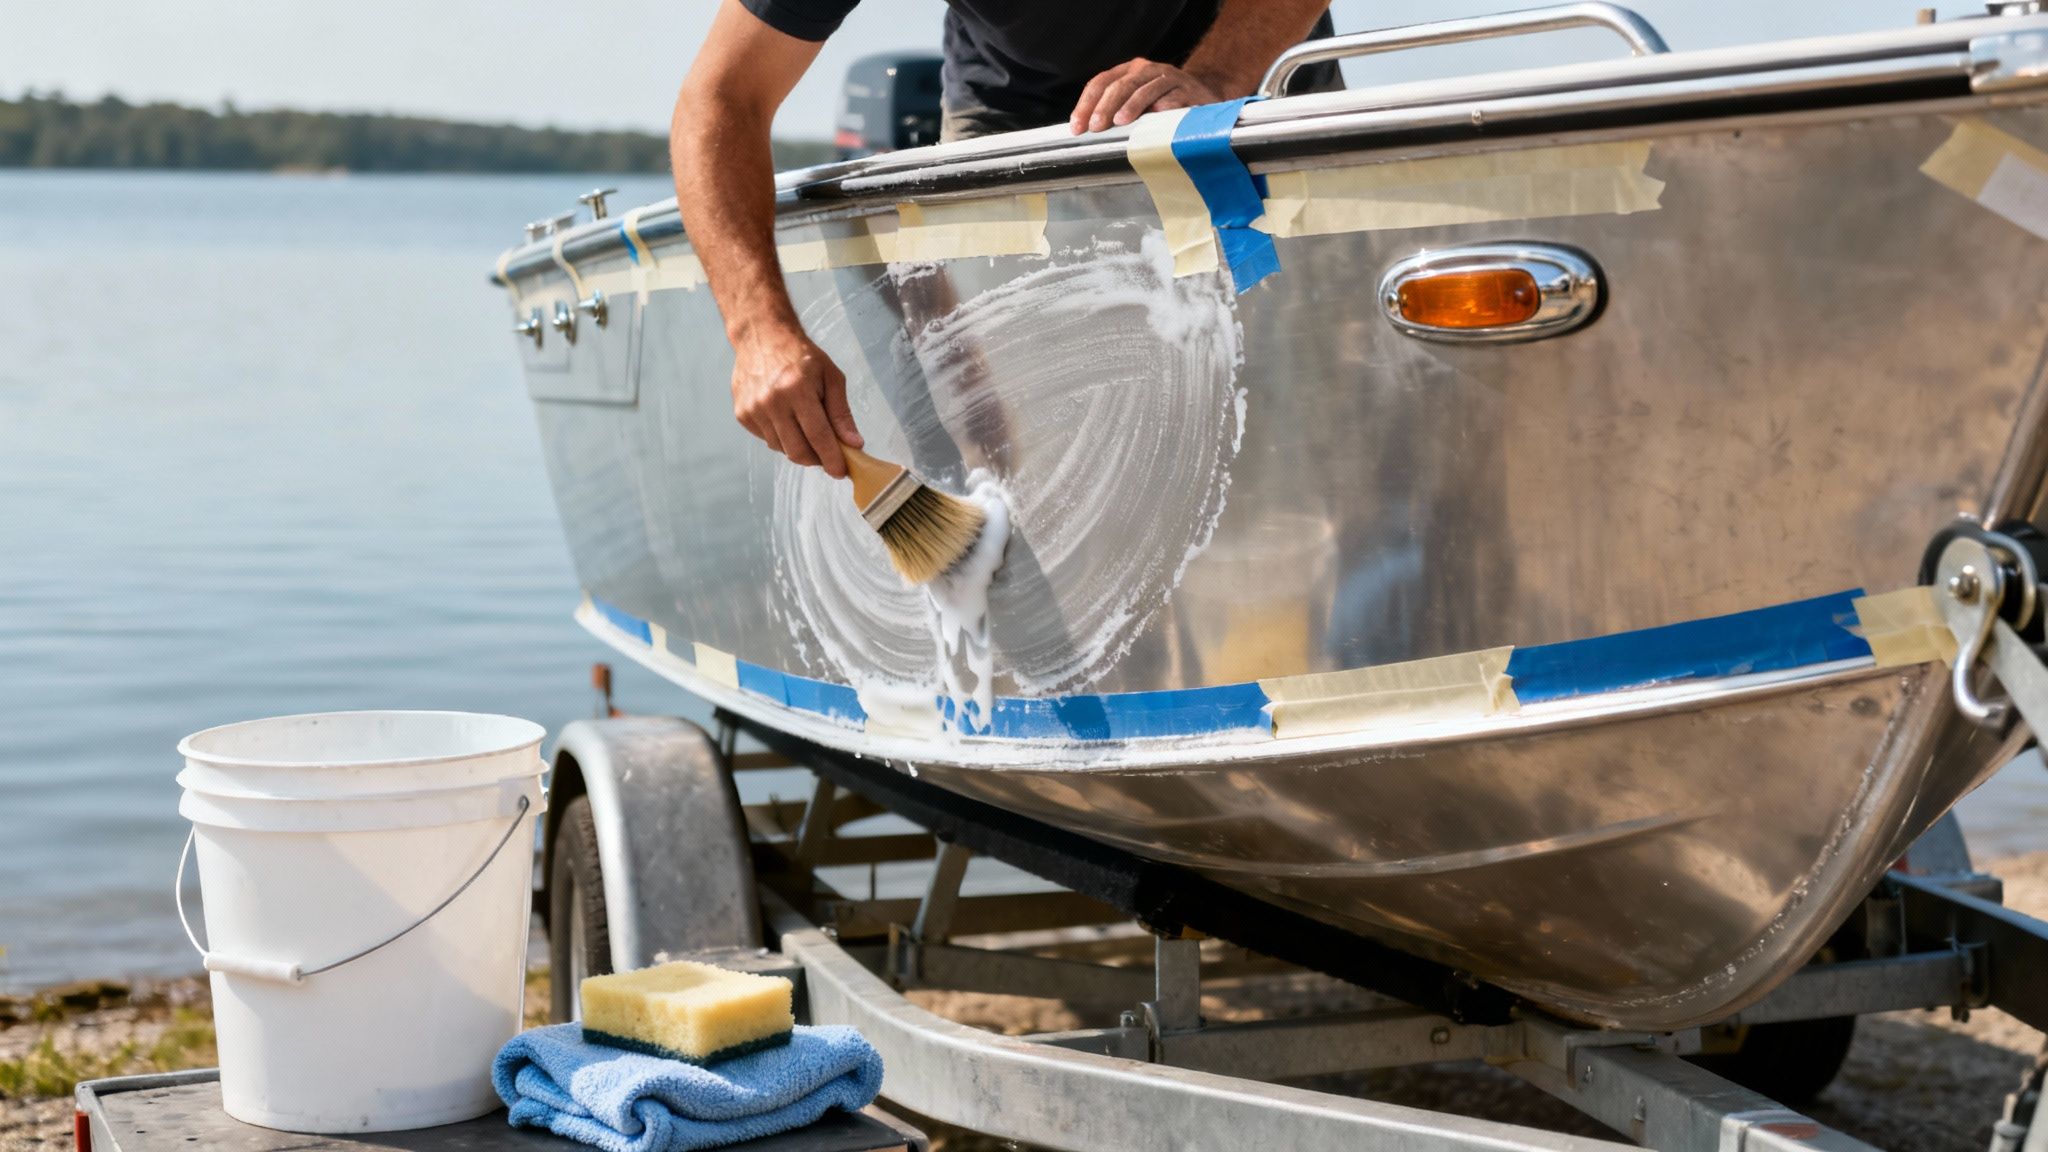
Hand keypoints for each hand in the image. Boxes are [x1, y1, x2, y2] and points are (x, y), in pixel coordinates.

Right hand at [730, 328, 861, 477]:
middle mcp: (772, 401)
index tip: (841, 472)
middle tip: (828, 456)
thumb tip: (853, 444)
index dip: (832, 459)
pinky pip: (767, 439)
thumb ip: (841, 412)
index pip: (818, 436)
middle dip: (817, 460)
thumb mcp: (831, 376)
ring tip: (807, 429)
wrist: (761, 336)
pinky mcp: (742, 414)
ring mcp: (753, 409)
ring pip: (781, 448)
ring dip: (799, 448)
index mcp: (797, 389)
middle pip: (797, 451)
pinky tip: (787, 418)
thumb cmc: (801, 355)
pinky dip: (782, 437)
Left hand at [1069, 58, 1221, 133]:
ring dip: (1131, 106)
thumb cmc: (1165, 105)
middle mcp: (1147, 70)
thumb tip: (1086, 133)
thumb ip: (1115, 112)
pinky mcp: (1188, 90)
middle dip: (1105, 106)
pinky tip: (1155, 118)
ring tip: (1120, 122)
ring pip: (1145, 89)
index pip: (1101, 82)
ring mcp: (1169, 78)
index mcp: (1129, 72)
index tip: (1077, 127)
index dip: (1086, 104)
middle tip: (1096, 127)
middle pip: (1121, 85)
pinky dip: (1163, 107)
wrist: (1205, 96)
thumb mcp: (1137, 105)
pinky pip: (1173, 98)